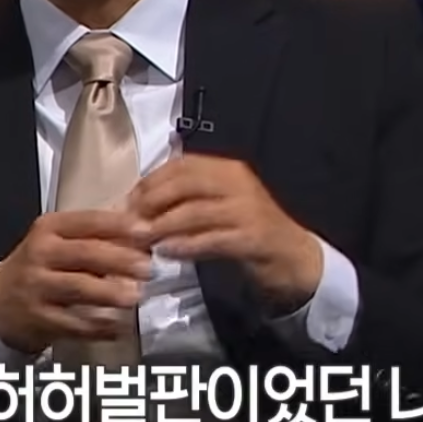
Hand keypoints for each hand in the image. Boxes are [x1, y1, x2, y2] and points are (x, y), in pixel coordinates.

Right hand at [0, 209, 156, 354]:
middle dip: (120, 260)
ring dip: (110, 293)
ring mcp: (37, 287)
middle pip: (86, 254)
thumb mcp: (59, 241)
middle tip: (148, 268)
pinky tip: (119, 327)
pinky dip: (98, 326)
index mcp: (49, 228)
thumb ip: (95, 236)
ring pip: (79, 288)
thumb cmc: (41, 266)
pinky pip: (73, 323)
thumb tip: (144, 234)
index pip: (88, 221)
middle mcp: (40, 254)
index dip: (119, 225)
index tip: (147, 231)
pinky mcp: (38, 317)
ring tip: (135, 296)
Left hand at [129, 154, 322, 310]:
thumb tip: (138, 200)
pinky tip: (166, 252)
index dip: (151, 181)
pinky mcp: (253, 238)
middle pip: (186, 184)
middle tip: (131, 221)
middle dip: (153, 201)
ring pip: (196, 211)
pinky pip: (212, 239)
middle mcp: (238, 182)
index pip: (182, 165)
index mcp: (228, 168)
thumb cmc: (247, 229)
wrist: (293, 256)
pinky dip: (185, 245)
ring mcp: (248, 210)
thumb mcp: (218, 205)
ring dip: (163, 225)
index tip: (129, 200)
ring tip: (142, 238)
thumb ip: (185, 199)